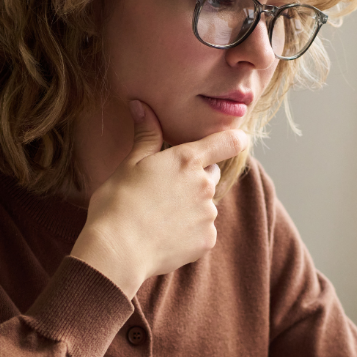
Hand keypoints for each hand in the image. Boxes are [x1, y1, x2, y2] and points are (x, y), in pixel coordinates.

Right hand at [70, 99, 247, 297]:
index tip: (239, 139)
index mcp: (186, 161)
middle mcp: (204, 185)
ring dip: (191, 207)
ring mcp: (208, 214)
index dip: (234, 140)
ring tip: (160, 217)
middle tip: (165, 190)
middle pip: (210, 175)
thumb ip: (146, 135)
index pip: (227, 143)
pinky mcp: (207, 240)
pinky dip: (190, 232)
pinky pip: (203, 230)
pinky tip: (165, 235)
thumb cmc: (118, 203)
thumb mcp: (129, 164)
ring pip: (205, 205)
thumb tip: (141, 105)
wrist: (117, 250)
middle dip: (195, 178)